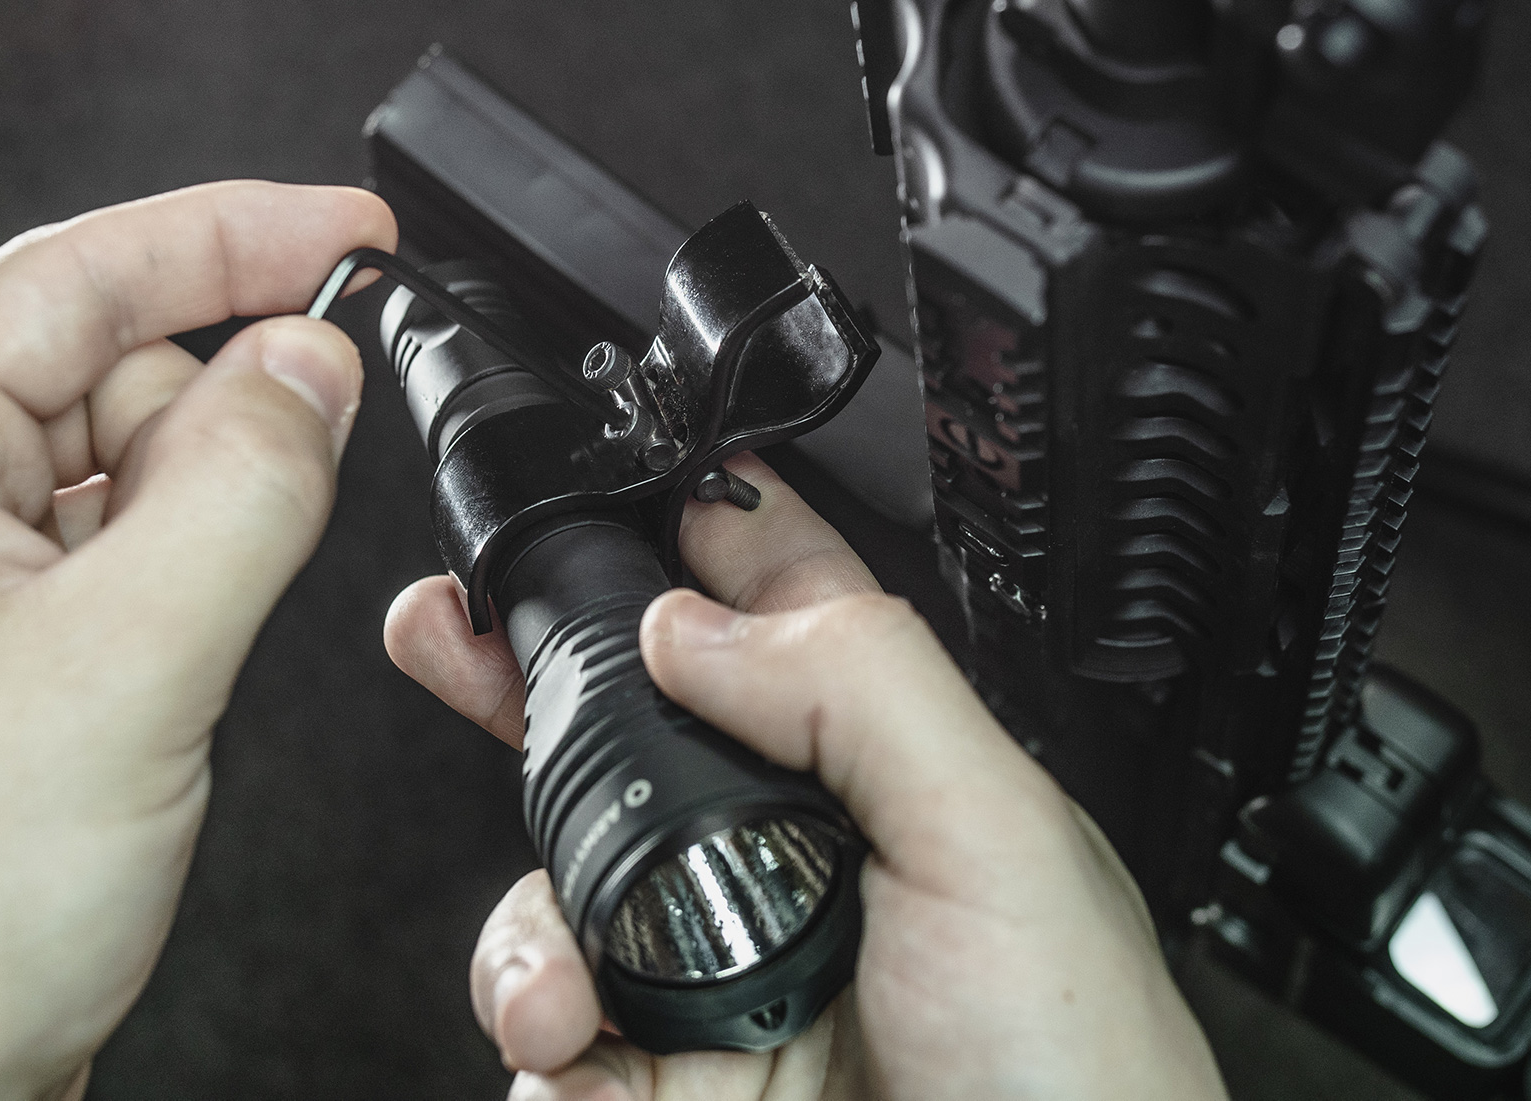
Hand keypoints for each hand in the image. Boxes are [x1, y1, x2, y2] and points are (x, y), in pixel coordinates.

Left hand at [0, 181, 394, 1100]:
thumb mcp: (132, 662)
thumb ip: (244, 482)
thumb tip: (316, 356)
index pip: (80, 271)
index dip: (234, 232)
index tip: (354, 232)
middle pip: (111, 367)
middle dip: (226, 411)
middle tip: (299, 496)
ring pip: (126, 465)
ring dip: (206, 514)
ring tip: (190, 649)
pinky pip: (117, 552)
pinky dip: (184, 575)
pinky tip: (182, 662)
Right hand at [386, 455, 1227, 1099]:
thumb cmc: (1078, 1086)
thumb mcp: (1001, 844)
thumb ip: (860, 687)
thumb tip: (697, 620)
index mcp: (888, 772)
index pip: (778, 609)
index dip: (690, 538)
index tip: (597, 489)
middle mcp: (788, 862)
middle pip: (634, 729)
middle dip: (529, 675)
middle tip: (452, 630)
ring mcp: (713, 977)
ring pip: (557, 890)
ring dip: (527, 931)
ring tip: (563, 991)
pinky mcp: (658, 1084)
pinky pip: (542, 1039)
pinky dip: (537, 1046)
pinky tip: (584, 1065)